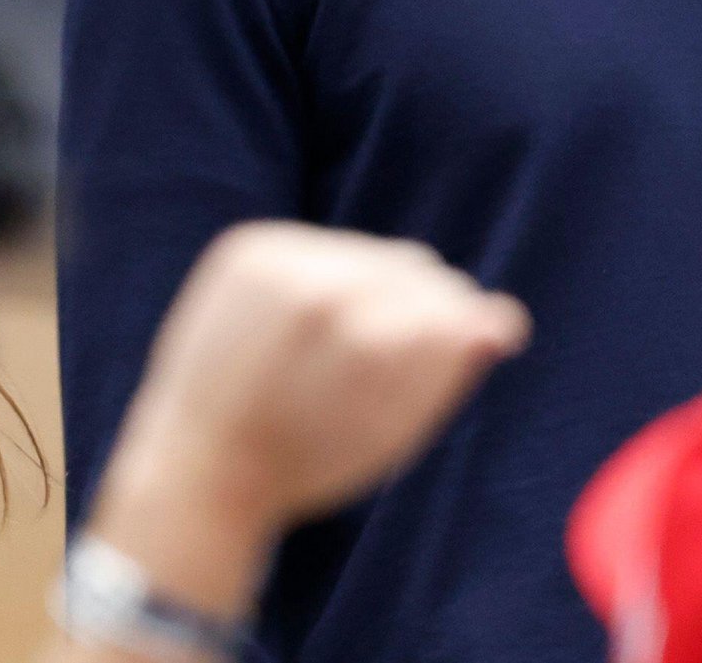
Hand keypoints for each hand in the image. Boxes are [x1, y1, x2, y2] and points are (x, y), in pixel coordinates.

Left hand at [87, 222, 528, 618]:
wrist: (201, 456)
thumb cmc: (310, 458)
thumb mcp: (394, 432)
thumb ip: (448, 370)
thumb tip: (499, 319)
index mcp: (370, 340)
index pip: (457, 307)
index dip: (468, 331)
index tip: (462, 353)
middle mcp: (321, 288)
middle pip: (420, 267)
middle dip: (427, 306)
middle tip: (390, 361)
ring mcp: (276, 261)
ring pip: (376, 252)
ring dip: (381, 288)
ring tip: (348, 346)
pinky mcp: (247, 247)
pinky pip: (324, 244)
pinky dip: (332, 275)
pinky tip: (310, 322)